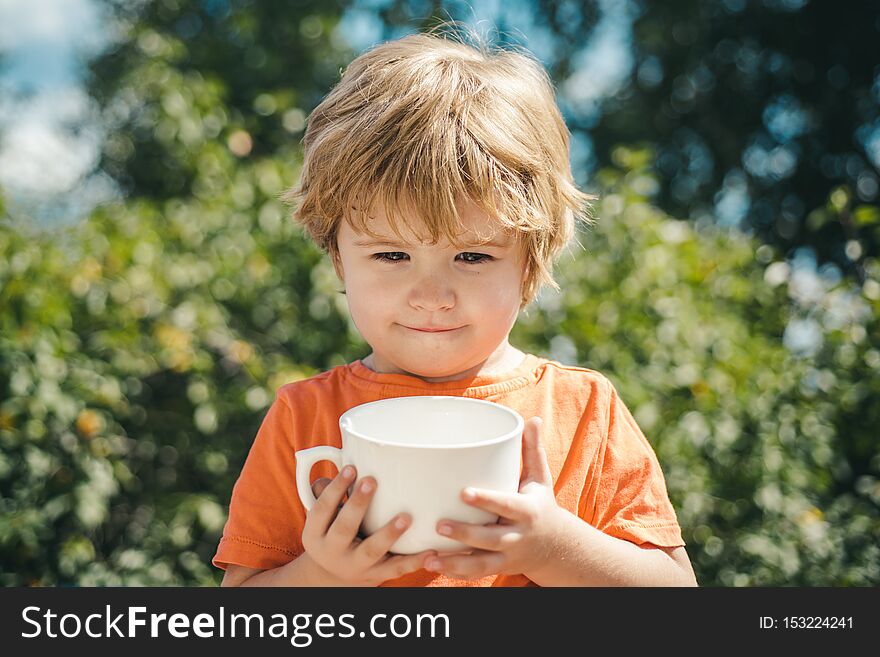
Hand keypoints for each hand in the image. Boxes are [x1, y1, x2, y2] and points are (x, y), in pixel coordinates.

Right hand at [301, 465, 436, 585]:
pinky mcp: (376, 575)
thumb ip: (327, 491)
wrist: (332, 578)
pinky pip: (396, 569)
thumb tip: (341, 458)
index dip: (335, 488)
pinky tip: (430, 551)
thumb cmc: (332, 532)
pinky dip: (414, 562)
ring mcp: (355, 566)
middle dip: (358, 504)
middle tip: (372, 481)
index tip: (351, 467)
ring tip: (405, 518)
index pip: (322, 509)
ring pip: (371, 551)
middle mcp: (332, 551)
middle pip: (344, 528)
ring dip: (388, 534)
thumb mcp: (322, 518)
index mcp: (315, 534)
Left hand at [424, 417, 568, 580]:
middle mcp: (516, 536)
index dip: (486, 499)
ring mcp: (506, 556)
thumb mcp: (540, 479)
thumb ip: (532, 450)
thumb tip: (532, 419)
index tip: (464, 493)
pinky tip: (431, 565)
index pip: (505, 505)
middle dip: (465, 534)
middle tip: (439, 525)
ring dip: (454, 563)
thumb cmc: (540, 505)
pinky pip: (474, 574)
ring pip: (480, 564)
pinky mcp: (497, 568)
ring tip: (428, 557)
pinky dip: (454, 573)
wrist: (556, 547)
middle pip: (489, 539)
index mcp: (526, 511)